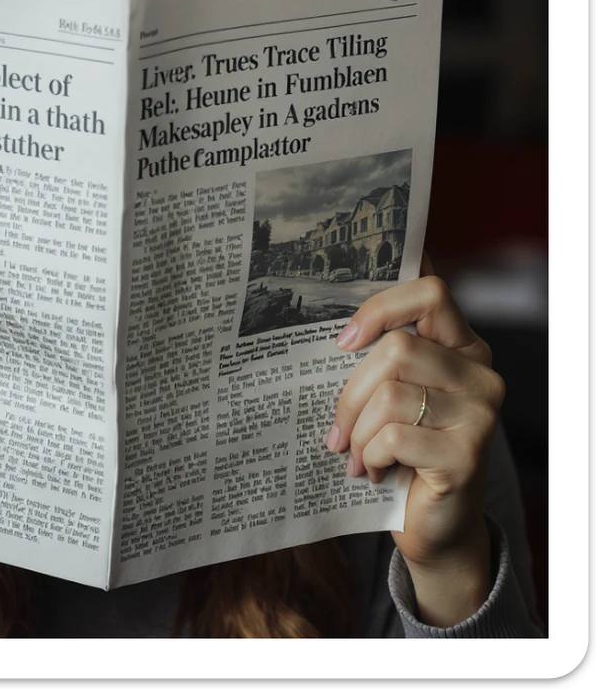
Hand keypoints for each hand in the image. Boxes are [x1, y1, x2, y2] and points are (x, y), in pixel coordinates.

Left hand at [325, 257, 504, 625]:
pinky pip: (393, 436)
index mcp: (462, 347)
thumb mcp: (393, 394)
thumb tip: (338, 320)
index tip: (344, 340)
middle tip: (337, 428)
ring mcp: (480, 414)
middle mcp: (480, 374)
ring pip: (389, 395)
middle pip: (397, 349)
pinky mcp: (467, 455)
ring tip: (356, 454)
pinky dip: (370, 455)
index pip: (431, 293)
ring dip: (358, 431)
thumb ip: (380, 356)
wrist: (433, 524)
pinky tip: (374, 471)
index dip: (381, 307)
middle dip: (351, 392)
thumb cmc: (404, 450)